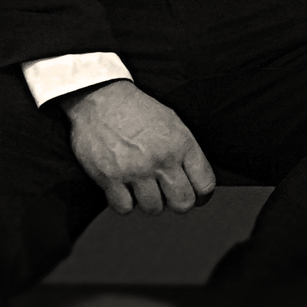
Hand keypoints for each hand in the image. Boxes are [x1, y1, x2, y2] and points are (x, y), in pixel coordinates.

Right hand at [61, 81, 217, 214]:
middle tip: (169, 194)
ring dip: (149, 202)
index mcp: (181, 144)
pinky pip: (125, 208)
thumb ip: (185, 151)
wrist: (100, 98)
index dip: (202, 194)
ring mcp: (135, 170)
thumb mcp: (172, 121)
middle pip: (183, 203)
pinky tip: (124, 189)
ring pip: (154, 208)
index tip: (195, 195)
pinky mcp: (110, 178)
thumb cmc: (136, 109)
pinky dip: (124, 202)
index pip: (205, 184)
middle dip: (178, 203)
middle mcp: (161, 159)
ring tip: (143, 188)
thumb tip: (195, 179)